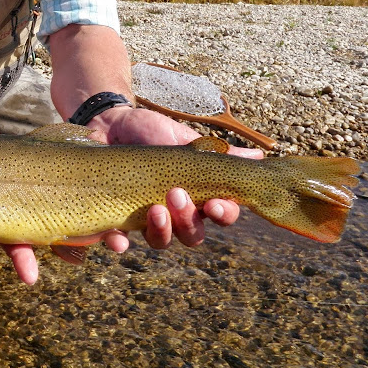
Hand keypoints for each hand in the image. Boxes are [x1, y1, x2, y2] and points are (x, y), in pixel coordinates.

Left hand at [87, 106, 263, 248]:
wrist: (109, 124)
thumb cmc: (150, 132)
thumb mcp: (182, 138)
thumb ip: (215, 152)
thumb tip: (258, 156)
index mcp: (197, 194)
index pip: (221, 214)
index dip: (223, 214)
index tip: (214, 203)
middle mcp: (175, 213)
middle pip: (193, 235)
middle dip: (189, 220)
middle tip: (177, 195)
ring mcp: (145, 219)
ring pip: (161, 242)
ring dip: (162, 231)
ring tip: (154, 209)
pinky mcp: (115, 221)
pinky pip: (120, 242)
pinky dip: (121, 243)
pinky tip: (119, 238)